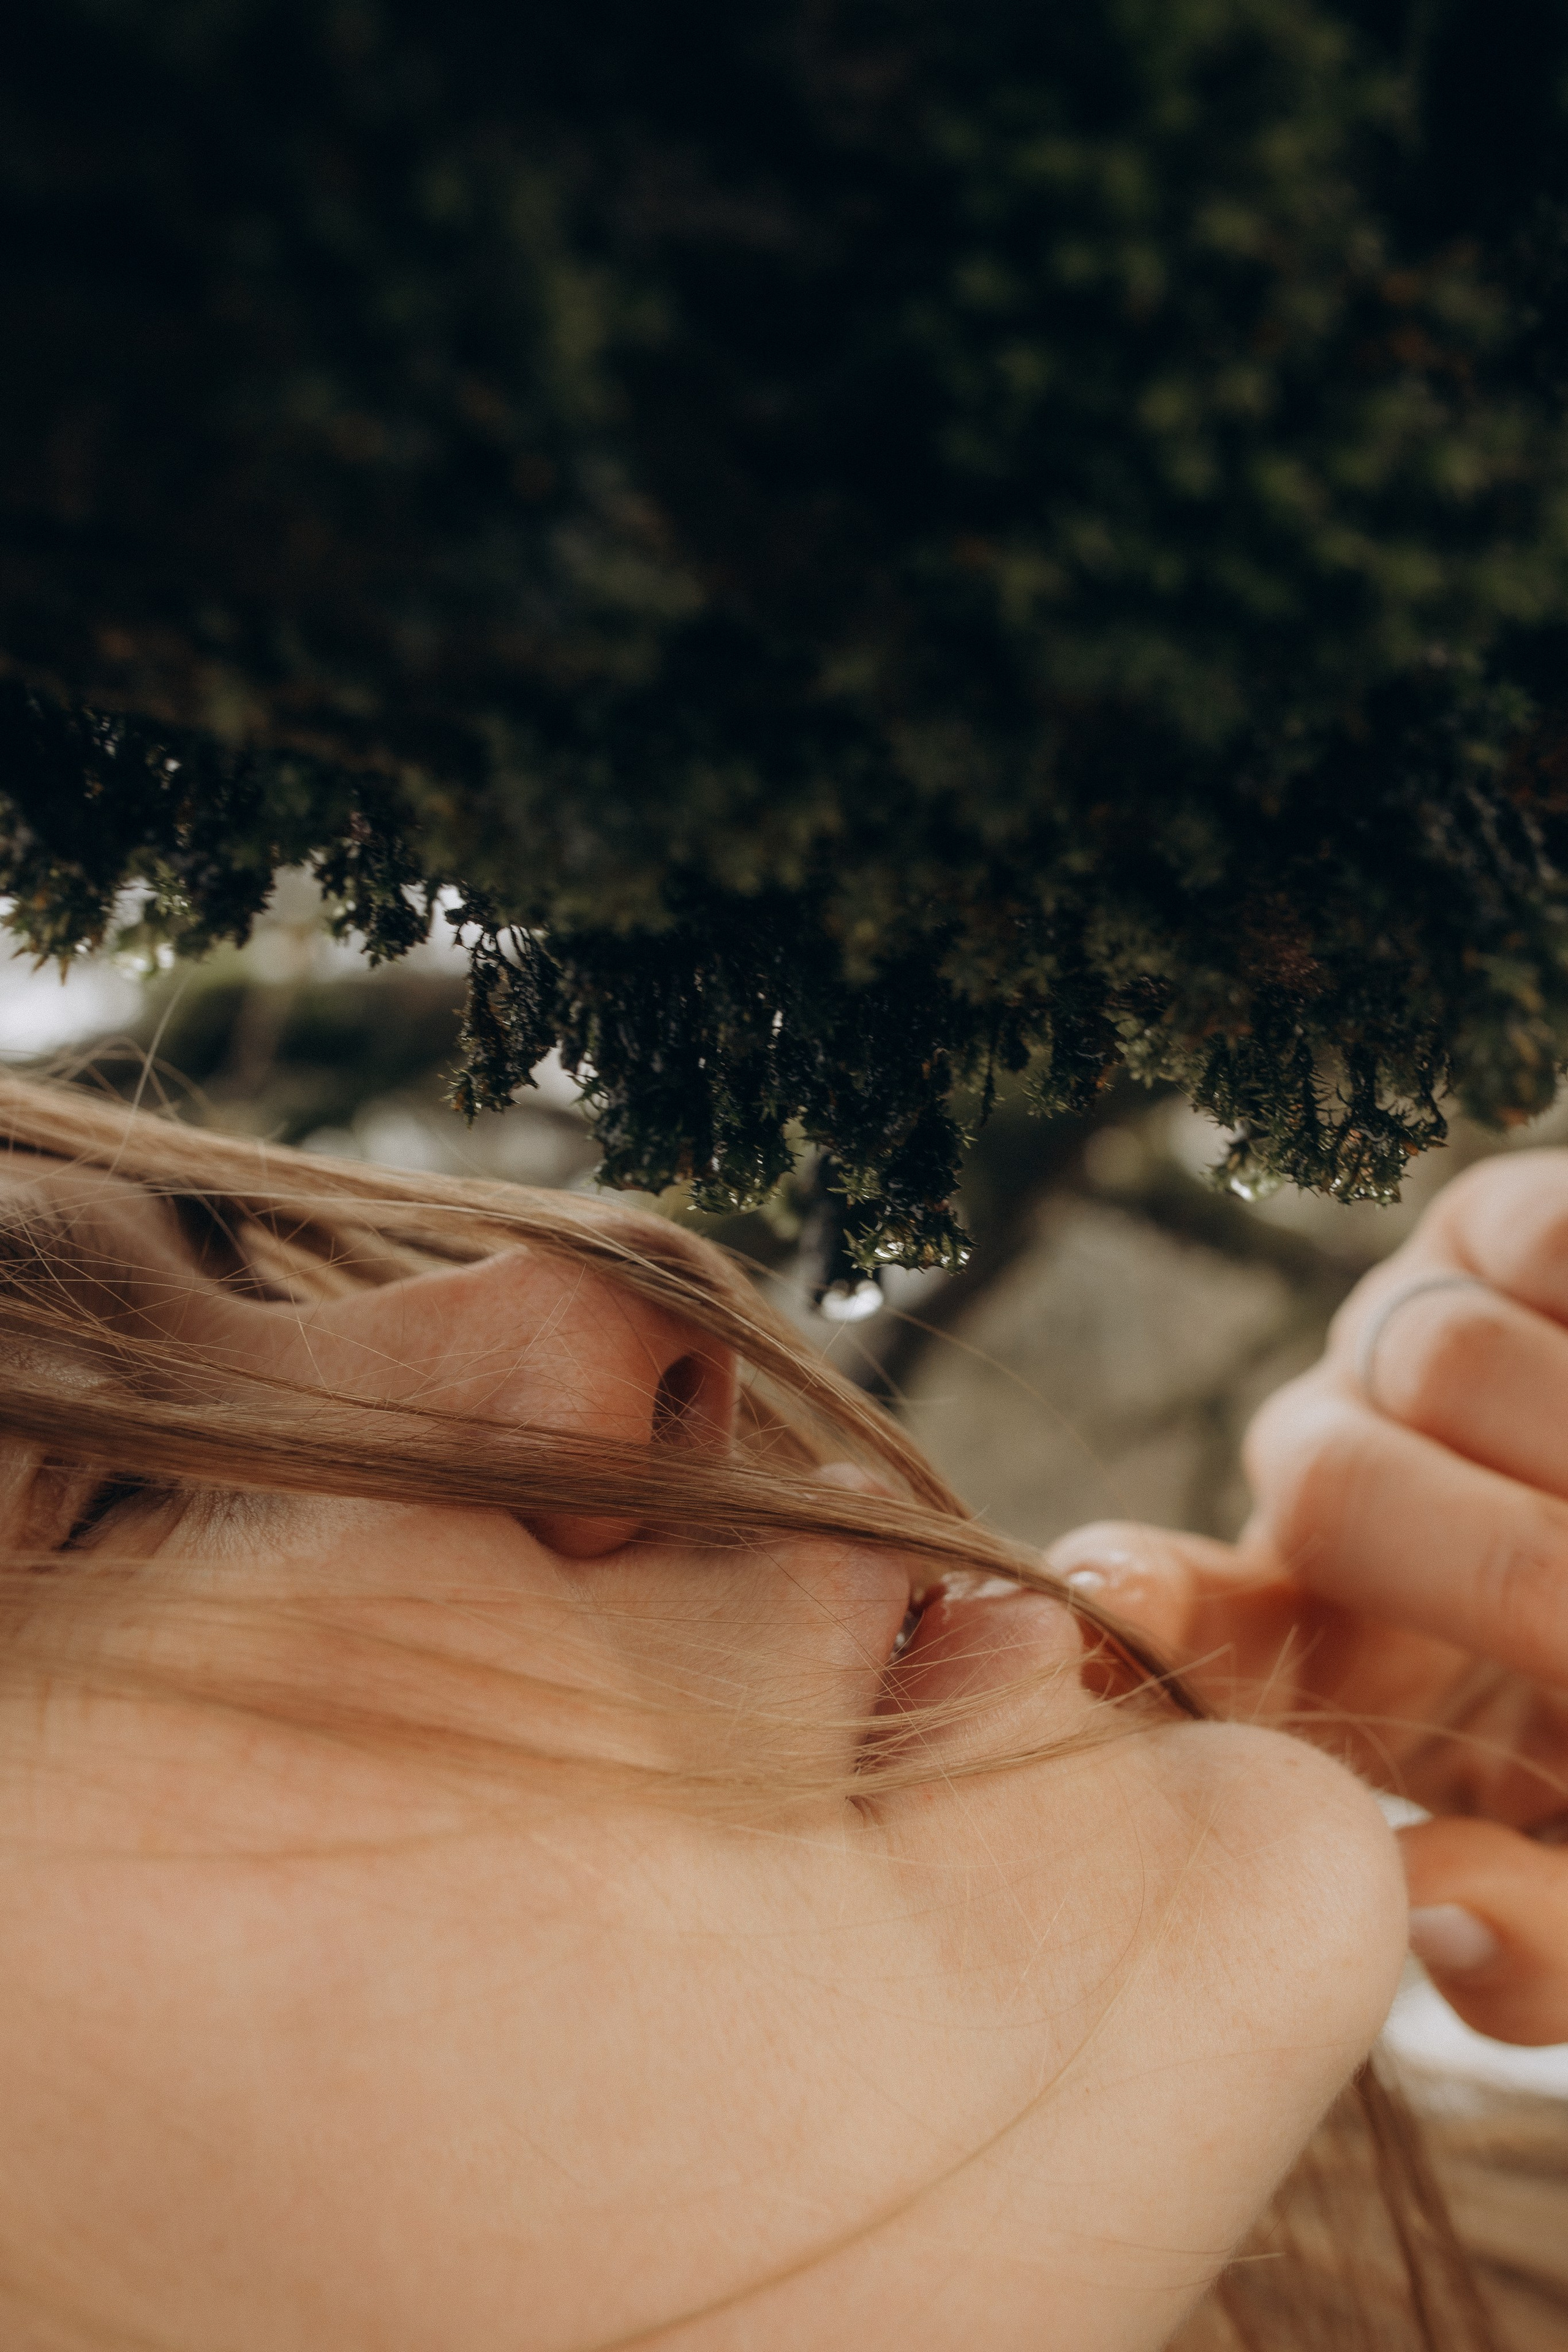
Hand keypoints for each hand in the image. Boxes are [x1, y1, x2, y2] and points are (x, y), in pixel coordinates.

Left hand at [1049, 1149, 1567, 2047]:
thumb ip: (1542, 1934)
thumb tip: (1438, 1899)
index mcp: (1332, 1633)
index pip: (1186, 1609)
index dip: (1151, 1600)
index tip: (1116, 1599)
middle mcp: (1339, 1471)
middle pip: (1328, 1474)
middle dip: (1507, 1567)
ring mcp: (1413, 1337)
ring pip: (1433, 1357)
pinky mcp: (1498, 1223)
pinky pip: (1539, 1242)